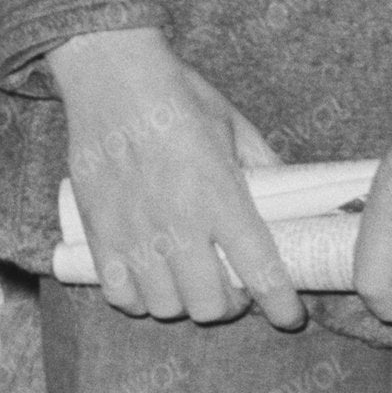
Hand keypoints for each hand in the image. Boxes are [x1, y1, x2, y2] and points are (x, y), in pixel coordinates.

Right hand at [47, 25, 299, 329]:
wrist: (111, 76)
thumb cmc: (179, 96)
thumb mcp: (236, 128)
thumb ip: (265, 169)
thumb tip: (292, 198)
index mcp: (220, 197)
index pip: (259, 272)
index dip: (281, 306)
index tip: (289, 316)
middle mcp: (177, 222)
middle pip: (208, 304)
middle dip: (228, 306)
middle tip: (231, 291)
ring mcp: (133, 230)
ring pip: (164, 306)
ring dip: (183, 303)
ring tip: (188, 286)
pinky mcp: (98, 230)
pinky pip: (118, 293)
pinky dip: (138, 299)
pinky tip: (148, 284)